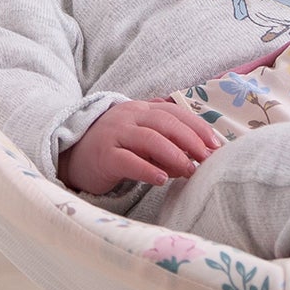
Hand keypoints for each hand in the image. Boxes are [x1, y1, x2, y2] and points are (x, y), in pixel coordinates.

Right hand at [59, 99, 220, 194]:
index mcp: (141, 110)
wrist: (73, 156)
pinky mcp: (103, 156)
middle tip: (208, 158)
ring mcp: (114, 135)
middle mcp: (128, 118)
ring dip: (174, 155)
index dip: (198, 127)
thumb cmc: (115, 148)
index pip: (175, 113)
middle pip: (166, 124)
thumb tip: (198, 156)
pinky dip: (147, 169)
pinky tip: (162, 179)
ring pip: (149, 139)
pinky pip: (128, 161)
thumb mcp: (141, 138)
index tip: (216, 144)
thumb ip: (167, 142)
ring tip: (190, 171)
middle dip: (191, 140)